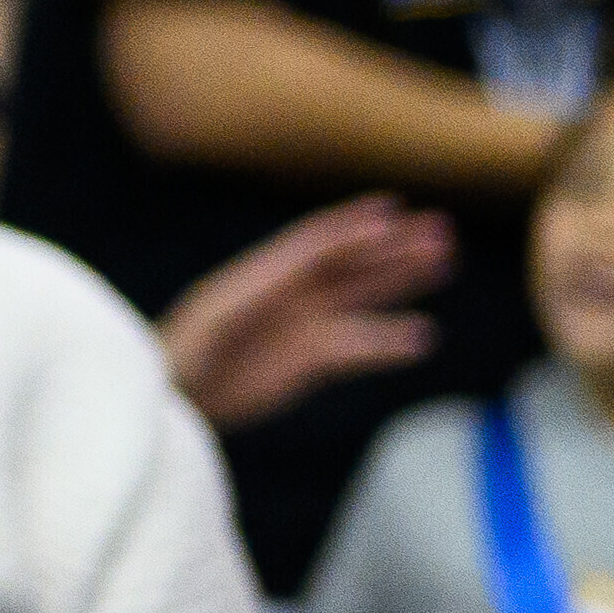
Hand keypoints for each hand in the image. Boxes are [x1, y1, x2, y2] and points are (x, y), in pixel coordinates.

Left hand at [157, 196, 454, 430]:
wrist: (171, 401)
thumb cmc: (180, 353)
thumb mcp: (215, 317)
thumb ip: (257, 290)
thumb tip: (302, 264)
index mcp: (262, 276)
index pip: (316, 245)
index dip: (352, 226)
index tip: (392, 210)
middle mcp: (288, 295)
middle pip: (350, 263)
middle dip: (392, 246)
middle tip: (440, 229)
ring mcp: (301, 327)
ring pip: (362, 298)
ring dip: (400, 280)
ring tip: (442, 262)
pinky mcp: (308, 362)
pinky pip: (358, 348)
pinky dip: (390, 342)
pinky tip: (423, 337)